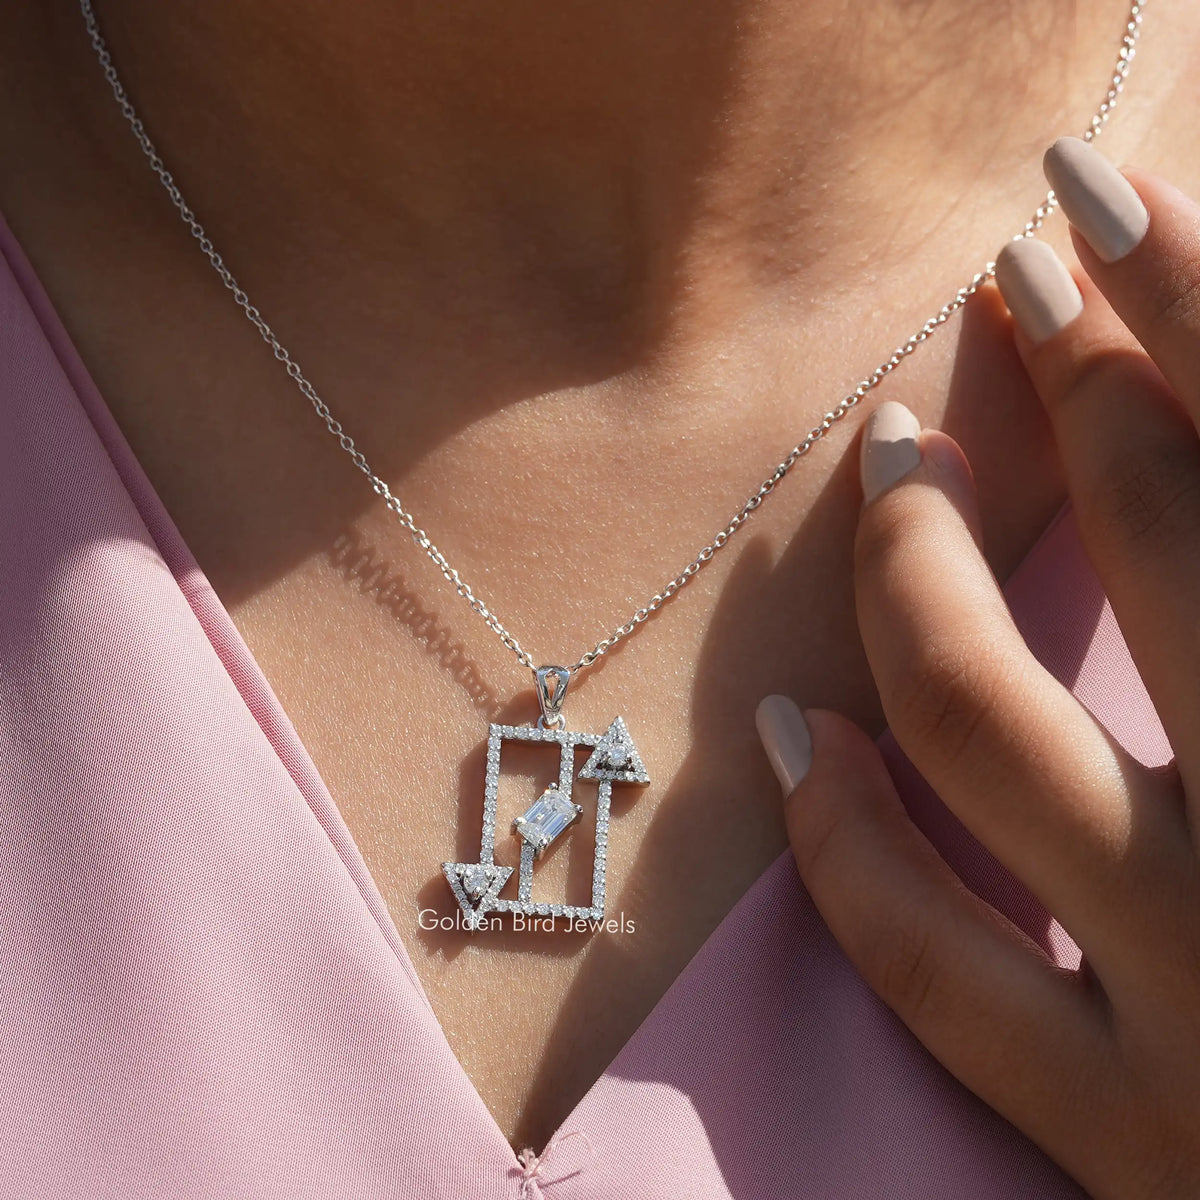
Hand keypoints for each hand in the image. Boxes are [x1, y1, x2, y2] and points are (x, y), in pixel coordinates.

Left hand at [756, 137, 1199, 1198]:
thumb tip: (1160, 469)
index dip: (1194, 313)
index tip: (1103, 213)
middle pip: (1167, 548)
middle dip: (1085, 390)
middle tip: (1014, 289)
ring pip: (989, 725)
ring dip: (917, 572)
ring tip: (891, 465)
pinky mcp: (1125, 1143)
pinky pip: (930, 964)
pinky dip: (842, 838)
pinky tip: (784, 727)